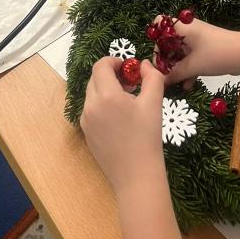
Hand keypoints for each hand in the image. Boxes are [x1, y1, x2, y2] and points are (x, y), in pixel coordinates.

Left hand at [80, 58, 165, 194]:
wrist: (136, 176)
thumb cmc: (147, 138)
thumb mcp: (154, 103)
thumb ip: (152, 77)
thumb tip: (144, 64)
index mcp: (106, 95)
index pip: (100, 66)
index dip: (114, 61)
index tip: (129, 69)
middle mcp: (90, 106)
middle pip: (95, 79)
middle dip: (111, 76)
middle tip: (130, 85)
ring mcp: (85, 121)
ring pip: (92, 95)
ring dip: (106, 90)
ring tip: (126, 102)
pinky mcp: (86, 134)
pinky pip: (90, 111)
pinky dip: (101, 106)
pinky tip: (118, 119)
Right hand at [152, 17, 239, 87]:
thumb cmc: (216, 55)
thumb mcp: (192, 66)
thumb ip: (174, 74)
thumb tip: (160, 81)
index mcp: (181, 27)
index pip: (159, 27)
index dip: (155, 43)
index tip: (159, 62)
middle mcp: (188, 30)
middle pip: (169, 42)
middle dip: (167, 61)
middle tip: (166, 77)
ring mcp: (198, 38)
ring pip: (180, 52)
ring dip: (178, 67)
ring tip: (177, 84)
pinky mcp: (206, 47)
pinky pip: (191, 56)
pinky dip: (188, 68)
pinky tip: (189, 84)